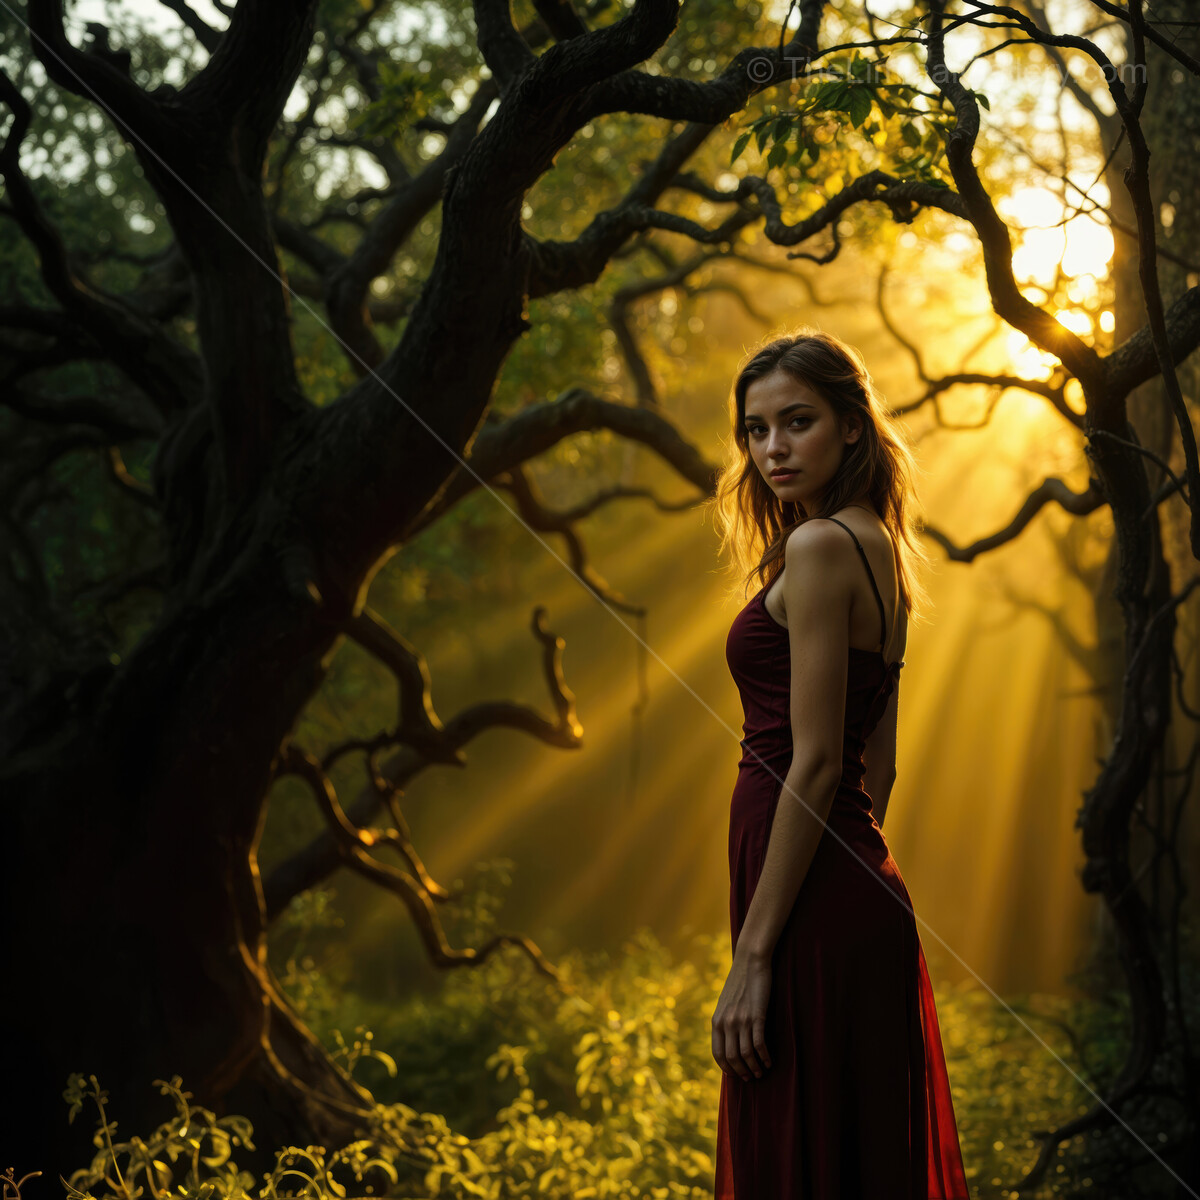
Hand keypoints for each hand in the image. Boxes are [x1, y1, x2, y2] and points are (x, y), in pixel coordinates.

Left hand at [711, 949, 772, 1081]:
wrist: (750, 962)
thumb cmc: (739, 982)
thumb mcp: (725, 1003)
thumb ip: (724, 1021)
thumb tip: (727, 1040)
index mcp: (716, 1021)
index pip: (717, 1054)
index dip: (726, 1068)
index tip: (734, 1076)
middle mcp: (726, 1023)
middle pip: (732, 1058)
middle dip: (741, 1072)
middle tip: (750, 1078)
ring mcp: (741, 1020)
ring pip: (746, 1054)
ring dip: (754, 1067)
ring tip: (761, 1072)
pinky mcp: (757, 1016)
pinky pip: (759, 1044)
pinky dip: (765, 1057)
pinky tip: (770, 1061)